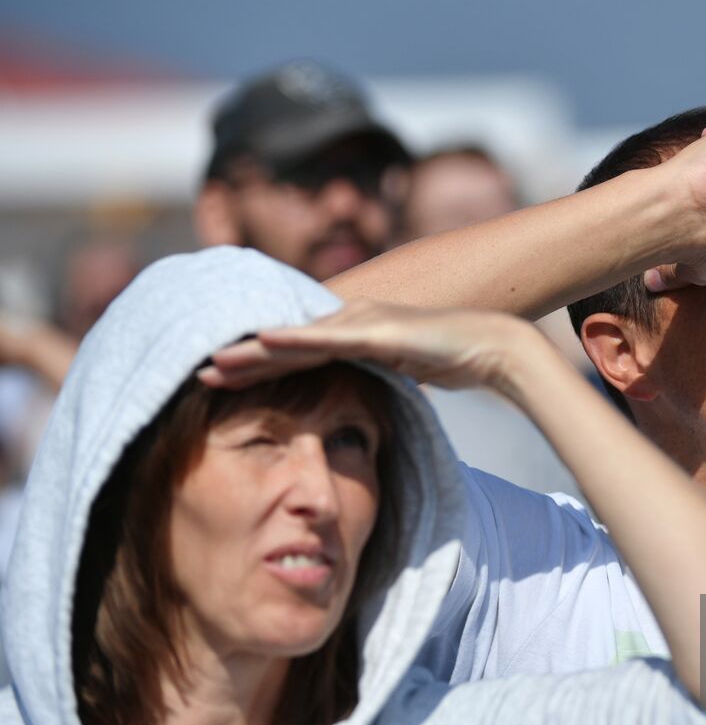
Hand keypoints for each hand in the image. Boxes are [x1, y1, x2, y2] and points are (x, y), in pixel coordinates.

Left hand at [198, 301, 543, 393]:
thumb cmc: (452, 359)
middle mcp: (350, 322)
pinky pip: (327, 339)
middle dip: (241, 359)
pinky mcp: (376, 331)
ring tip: (214, 362)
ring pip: (297, 340)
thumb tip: (359, 402)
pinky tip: (264, 343)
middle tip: (197, 373)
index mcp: (353, 335)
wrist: (491, 346)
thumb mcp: (401, 375)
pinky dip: (294, 341)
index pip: (295, 355)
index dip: (256, 367)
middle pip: (286, 345)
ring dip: (254, 352)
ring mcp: (361, 322)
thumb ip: (375, 380)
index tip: (219, 380)